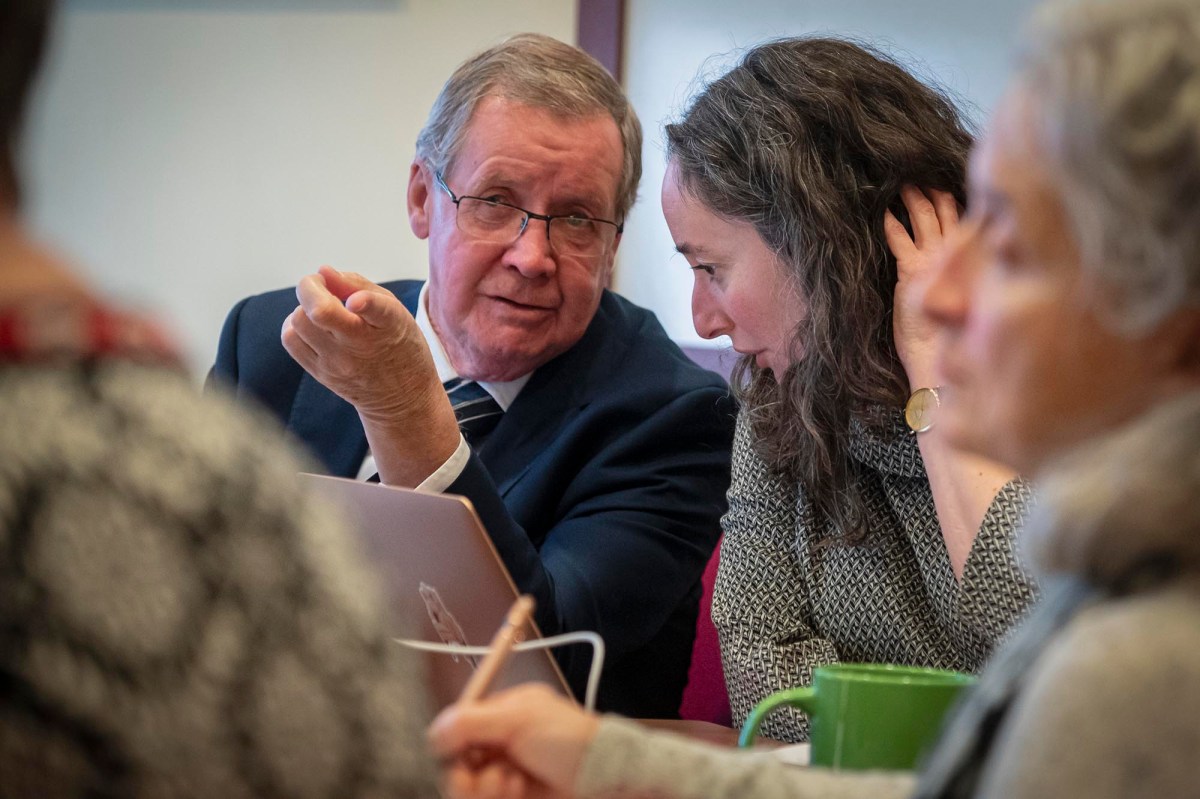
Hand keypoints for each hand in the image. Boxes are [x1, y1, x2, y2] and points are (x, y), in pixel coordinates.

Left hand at [281, 265, 441, 423]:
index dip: (363, 301)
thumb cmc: (398, 343)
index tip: (355, 301)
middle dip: (312, 286)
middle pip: (319, 311)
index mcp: (389, 326)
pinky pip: (291, 339)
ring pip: (299, 321)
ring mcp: (338, 363)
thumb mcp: (394, 310)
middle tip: (321, 285)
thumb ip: (358, 285)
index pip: (377, 311)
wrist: (402, 397)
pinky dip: (295, 325)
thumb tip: (322, 271)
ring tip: (319, 309)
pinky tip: (312, 326)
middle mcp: (361, 346)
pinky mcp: (321, 373)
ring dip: (304, 307)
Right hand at [429, 685, 600, 798]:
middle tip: (482, 777)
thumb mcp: (519, 719)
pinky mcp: (511, 797)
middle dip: (464, 775)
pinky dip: (497, 798)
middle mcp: (499, 745)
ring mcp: (504, 774)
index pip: (456, 728)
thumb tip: (434, 732)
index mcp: (500, 716)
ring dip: (483, 789)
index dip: (448, 745)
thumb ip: (471, 721)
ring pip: (467, 789)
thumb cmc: (570, 740)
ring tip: (510, 783)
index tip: (451, 755)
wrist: (604, 778)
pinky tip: (519, 791)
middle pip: (455, 764)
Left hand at [884, 185, 959, 388]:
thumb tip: (956, 262)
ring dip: (912, 197)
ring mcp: (933, 261)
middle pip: (945, 211)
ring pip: (924, 218)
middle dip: (932, 188)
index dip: (952, 197)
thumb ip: (958, 272)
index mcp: (968, 259)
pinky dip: (890, 224)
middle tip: (919, 170)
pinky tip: (883, 213)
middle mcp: (954, 255)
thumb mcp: (958, 296)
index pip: (963, 218)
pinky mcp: (912, 272)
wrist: (938, 358)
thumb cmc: (945, 334)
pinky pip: (899, 240)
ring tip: (901, 182)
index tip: (941, 178)